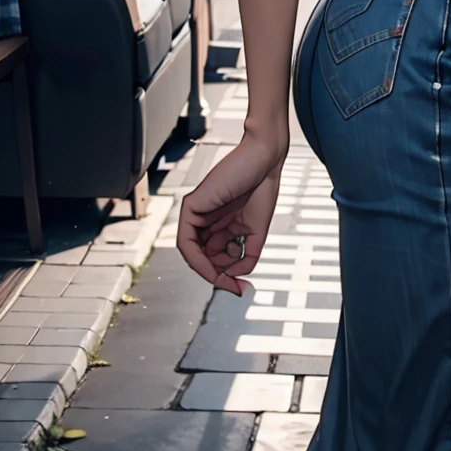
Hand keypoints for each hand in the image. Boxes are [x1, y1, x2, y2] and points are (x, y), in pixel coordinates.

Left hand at [176, 131, 288, 295]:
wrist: (264, 161)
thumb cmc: (263, 186)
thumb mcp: (256, 233)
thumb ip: (247, 257)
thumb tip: (237, 278)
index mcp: (224, 224)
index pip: (216, 256)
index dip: (226, 276)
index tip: (240, 288)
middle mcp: (209, 220)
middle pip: (205, 258)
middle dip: (219, 275)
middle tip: (234, 284)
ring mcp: (199, 213)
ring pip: (192, 254)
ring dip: (208, 271)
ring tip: (226, 275)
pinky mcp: (191, 207)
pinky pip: (186, 242)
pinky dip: (197, 260)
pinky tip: (211, 266)